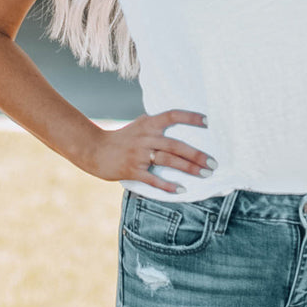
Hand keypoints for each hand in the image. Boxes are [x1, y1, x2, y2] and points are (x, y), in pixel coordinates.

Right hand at [89, 108, 212, 193]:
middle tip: (213, 163)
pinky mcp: (132, 170)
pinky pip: (153, 178)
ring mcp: (138, 154)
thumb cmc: (120, 139)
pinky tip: (181, 190)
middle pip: (176, 145)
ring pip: (168, 161)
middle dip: (197, 155)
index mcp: (148, 124)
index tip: (208, 122)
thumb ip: (156, 125)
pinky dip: (168, 185)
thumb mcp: (138, 126)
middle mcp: (145, 137)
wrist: (94, 149)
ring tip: (205, 174)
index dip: (190, 117)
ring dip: (189, 168)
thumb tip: (178, 122)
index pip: (172, 115)